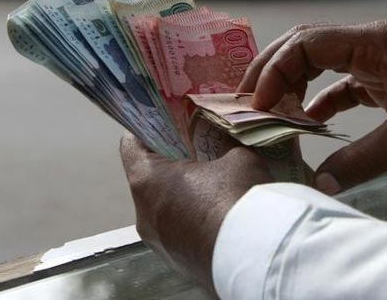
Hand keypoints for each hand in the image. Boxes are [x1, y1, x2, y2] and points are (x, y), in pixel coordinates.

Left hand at [119, 133, 272, 292]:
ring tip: (213, 187)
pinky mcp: (176, 262)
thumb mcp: (238, 158)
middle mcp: (143, 215)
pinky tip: (219, 216)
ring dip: (182, 196)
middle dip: (171, 164)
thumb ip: (226, 146)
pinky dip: (192, 221)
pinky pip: (177, 233)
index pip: (131, 145)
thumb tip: (229, 143)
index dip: (148, 130)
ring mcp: (158, 243)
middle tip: (198, 152)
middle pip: (148, 179)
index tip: (167, 124)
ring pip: (162, 209)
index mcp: (147, 180)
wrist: (256, 257)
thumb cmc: (238, 200)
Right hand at [239, 21, 386, 192]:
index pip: (308, 43)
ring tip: (270, 110)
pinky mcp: (384, 78)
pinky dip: (320, 100)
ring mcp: (376, 59)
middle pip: (306, 44)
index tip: (259, 103)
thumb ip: (361, 161)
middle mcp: (370, 43)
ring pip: (320, 61)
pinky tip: (308, 122)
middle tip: (248, 99)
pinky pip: (340, 83)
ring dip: (293, 83)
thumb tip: (319, 185)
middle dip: (273, 69)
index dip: (276, 70)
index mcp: (374, 42)